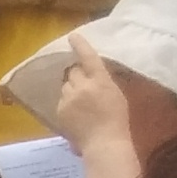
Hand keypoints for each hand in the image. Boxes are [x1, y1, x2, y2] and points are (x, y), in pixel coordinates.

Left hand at [54, 30, 129, 153]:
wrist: (103, 141)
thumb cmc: (116, 119)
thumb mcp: (115, 94)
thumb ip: (102, 82)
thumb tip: (90, 75)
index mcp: (100, 80)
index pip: (88, 58)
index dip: (80, 46)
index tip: (72, 36)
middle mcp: (82, 86)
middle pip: (72, 71)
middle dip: (76, 73)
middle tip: (83, 82)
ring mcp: (68, 98)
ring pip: (65, 85)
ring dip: (71, 88)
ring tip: (81, 100)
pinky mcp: (59, 110)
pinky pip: (61, 100)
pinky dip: (67, 102)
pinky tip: (76, 113)